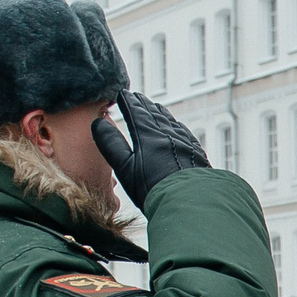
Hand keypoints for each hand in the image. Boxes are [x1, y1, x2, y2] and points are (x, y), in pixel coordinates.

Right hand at [90, 90, 209, 206]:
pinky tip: (178, 128)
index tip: (123, 93)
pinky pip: (185, 134)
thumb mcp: (125, 168)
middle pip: (154, 115)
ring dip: (161, 113)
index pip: (136, 112)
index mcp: (148, 135)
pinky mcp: (197, 155)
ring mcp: (186, 144)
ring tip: (156, 108)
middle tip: (138, 97)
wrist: (191, 203)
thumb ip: (111, 144)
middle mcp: (169, 135)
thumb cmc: (153, 188)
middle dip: (144, 105)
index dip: (129, 102)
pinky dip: (177, 127)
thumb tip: (98, 122)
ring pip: (171, 123)